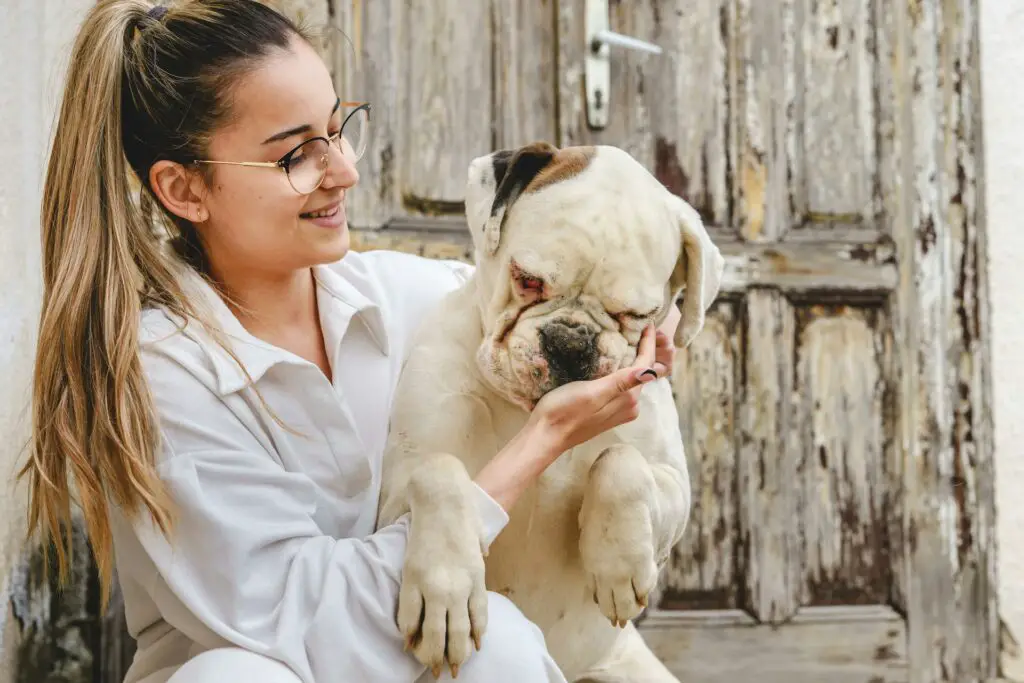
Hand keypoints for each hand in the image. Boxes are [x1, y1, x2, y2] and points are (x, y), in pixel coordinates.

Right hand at [531, 324, 659, 453]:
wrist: (546, 435)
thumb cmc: (564, 411)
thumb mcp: (592, 393)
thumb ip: (621, 382)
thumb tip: (652, 372)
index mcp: (628, 398)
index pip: (646, 365)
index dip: (648, 344)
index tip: (648, 323)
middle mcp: (630, 406)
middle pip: (644, 372)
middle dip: (647, 350)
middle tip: (644, 328)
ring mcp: (620, 410)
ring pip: (635, 379)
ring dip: (637, 360)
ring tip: (634, 339)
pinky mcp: (609, 411)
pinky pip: (625, 386)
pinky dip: (626, 370)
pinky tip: (619, 362)